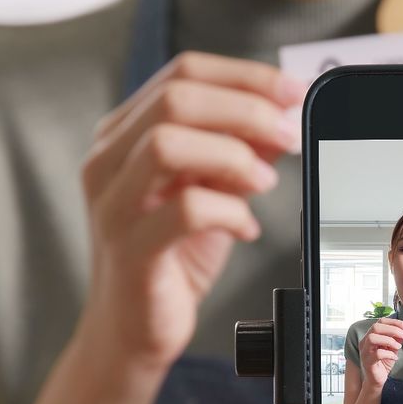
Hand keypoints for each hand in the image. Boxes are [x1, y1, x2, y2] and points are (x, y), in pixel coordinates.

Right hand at [76, 52, 306, 370]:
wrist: (132, 330)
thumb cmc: (171, 256)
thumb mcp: (211, 190)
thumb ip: (238, 150)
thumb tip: (282, 115)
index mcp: (124, 134)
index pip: (183, 72)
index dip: (246, 76)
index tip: (294, 91)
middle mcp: (108, 160)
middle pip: (176, 98)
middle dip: (247, 110)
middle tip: (288, 136)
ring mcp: (113, 204)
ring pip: (168, 144)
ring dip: (233, 156)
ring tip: (263, 184)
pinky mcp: (130, 249)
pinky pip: (185, 210)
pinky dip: (230, 213)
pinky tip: (244, 230)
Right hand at [359, 318, 402, 388]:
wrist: (377, 380)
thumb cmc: (383, 363)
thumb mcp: (392, 349)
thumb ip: (397, 340)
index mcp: (370, 336)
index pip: (380, 322)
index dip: (394, 322)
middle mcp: (365, 342)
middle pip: (375, 327)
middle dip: (393, 329)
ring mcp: (365, 352)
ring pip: (373, 338)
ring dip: (389, 340)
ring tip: (398, 347)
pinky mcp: (368, 362)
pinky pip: (377, 354)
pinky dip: (389, 354)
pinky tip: (394, 357)